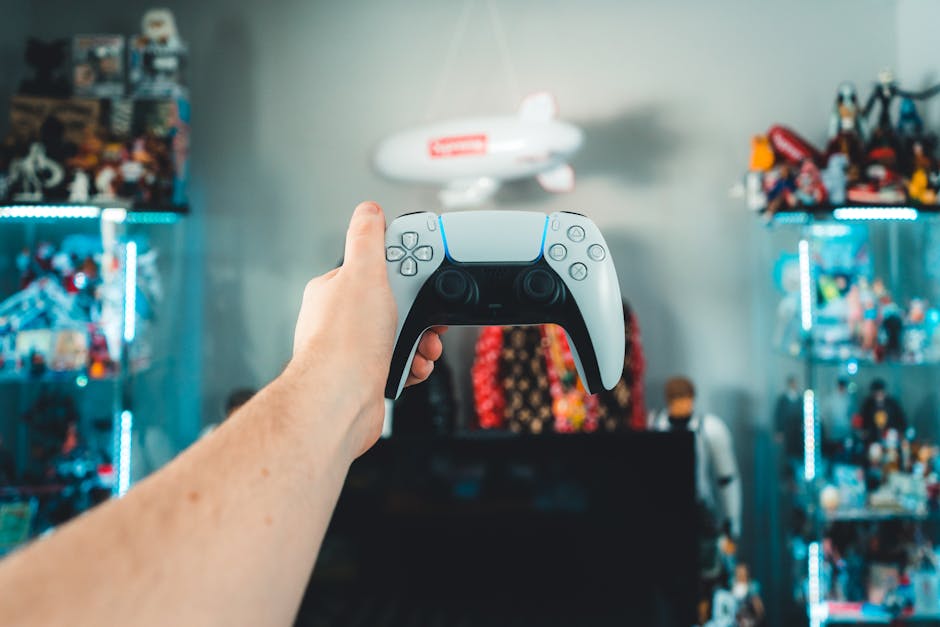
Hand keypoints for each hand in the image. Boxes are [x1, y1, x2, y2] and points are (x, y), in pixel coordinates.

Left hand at [291, 201, 445, 455]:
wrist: (341, 401)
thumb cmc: (343, 343)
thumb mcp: (362, 274)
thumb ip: (367, 238)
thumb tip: (368, 210)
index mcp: (334, 290)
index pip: (377, 267)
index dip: (407, 270)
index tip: (424, 273)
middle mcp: (340, 320)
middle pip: (395, 303)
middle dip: (419, 312)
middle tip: (430, 319)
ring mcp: (353, 349)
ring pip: (401, 335)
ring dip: (420, 341)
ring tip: (422, 347)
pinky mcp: (366, 375)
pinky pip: (400, 362)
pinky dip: (413, 364)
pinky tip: (412, 366)